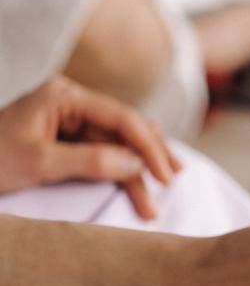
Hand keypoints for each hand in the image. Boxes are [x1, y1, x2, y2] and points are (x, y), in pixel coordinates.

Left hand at [0, 78, 179, 219]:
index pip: (120, 117)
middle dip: (148, 156)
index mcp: (64, 96)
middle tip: (172, 181)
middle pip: (122, 129)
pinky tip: (146, 168)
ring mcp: (69, 120)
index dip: (147, 146)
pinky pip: (103, 150)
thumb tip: (136, 164)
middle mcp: (71, 102)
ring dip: (137, 168)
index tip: (164, 176)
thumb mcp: (40, 162)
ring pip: (115, 142)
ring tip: (160, 189)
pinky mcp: (66, 139)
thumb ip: (90, 161)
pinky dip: (122, 166)